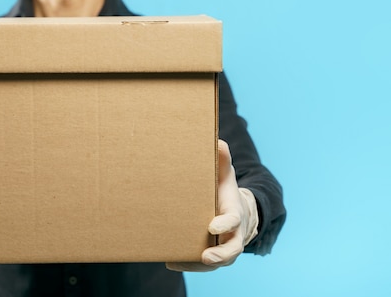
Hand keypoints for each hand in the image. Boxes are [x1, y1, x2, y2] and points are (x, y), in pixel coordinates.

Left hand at [166, 140, 258, 271]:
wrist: (234, 212)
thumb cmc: (225, 192)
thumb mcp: (225, 175)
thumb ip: (222, 161)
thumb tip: (217, 141)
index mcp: (235, 214)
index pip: (233, 221)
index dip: (225, 224)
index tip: (212, 226)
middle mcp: (233, 235)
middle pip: (232, 250)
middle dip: (220, 255)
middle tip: (206, 257)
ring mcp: (224, 248)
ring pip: (216, 261)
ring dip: (197, 264)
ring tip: (177, 262)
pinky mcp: (212, 256)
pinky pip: (200, 264)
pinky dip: (186, 264)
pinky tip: (170, 261)